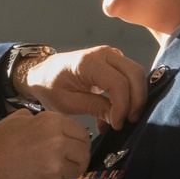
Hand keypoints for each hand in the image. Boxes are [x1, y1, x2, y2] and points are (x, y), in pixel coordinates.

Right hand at [0, 109, 89, 178]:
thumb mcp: (17, 119)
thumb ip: (39, 120)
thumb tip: (53, 127)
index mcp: (51, 123)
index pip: (81, 132)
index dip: (79, 140)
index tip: (75, 146)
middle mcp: (58, 143)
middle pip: (83, 153)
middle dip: (77, 158)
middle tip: (68, 162)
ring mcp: (55, 167)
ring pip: (75, 171)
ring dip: (66, 172)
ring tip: (48, 171)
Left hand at [22, 46, 145, 130]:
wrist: (43, 73)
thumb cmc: (50, 86)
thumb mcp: (68, 103)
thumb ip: (94, 108)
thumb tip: (118, 119)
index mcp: (88, 62)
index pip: (118, 83)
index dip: (122, 106)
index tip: (117, 124)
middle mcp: (103, 54)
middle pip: (135, 74)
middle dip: (136, 101)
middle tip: (128, 122)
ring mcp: (111, 55)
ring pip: (136, 74)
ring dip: (134, 98)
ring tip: (119, 119)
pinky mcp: (114, 62)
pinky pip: (130, 77)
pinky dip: (129, 95)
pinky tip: (115, 112)